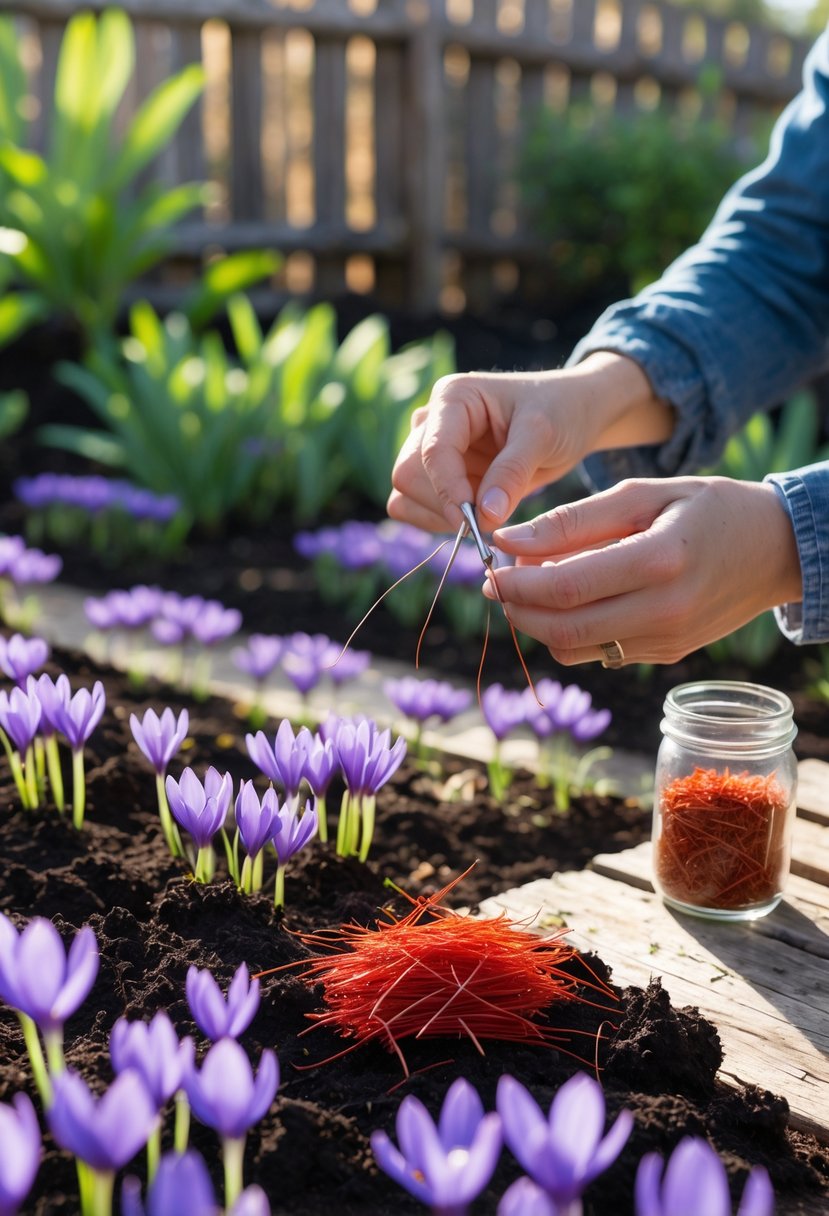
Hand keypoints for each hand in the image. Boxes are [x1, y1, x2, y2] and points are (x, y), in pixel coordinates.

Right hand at [387, 354, 672, 532]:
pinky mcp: (437, 475)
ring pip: (406, 494)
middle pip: (407, 473)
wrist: (572, 415)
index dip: (448, 490)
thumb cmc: (560, 411)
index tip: (475, 521)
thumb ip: (512, 473)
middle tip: (489, 520)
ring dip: (440, 515)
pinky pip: (414, 506)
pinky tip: (476, 516)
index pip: (432, 450)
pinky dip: (438, 521)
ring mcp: (431, 448)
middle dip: (444, 504)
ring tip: (490, 512)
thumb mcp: (543, 435)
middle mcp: (432, 420)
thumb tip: (485, 516)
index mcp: (453, 397)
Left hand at [483, 477, 802, 665]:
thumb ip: (572, 520)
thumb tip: (508, 541)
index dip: (515, 584)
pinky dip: (571, 631)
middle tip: (498, 582)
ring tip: (533, 587)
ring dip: (539, 624)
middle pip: (562, 629)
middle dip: (517, 609)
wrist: (776, 549)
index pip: (564, 589)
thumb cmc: (709, 507)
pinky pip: (600, 653)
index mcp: (659, 561)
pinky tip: (572, 600)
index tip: (489, 569)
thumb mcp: (643, 495)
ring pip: (575, 649)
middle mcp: (664, 611)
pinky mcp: (667, 655)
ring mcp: (667, 641)